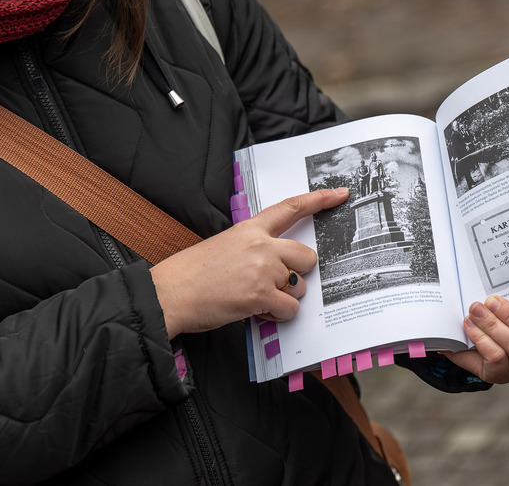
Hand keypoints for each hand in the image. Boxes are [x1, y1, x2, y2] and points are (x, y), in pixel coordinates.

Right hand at [150, 187, 348, 338]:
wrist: (169, 293)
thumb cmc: (192, 274)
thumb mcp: (224, 246)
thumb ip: (255, 250)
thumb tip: (280, 268)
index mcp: (250, 228)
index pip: (290, 208)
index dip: (318, 200)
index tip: (339, 193)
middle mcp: (261, 245)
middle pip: (306, 257)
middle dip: (297, 274)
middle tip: (273, 284)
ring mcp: (263, 269)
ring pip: (299, 288)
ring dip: (283, 298)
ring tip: (253, 299)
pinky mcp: (261, 295)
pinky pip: (289, 308)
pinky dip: (276, 315)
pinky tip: (255, 311)